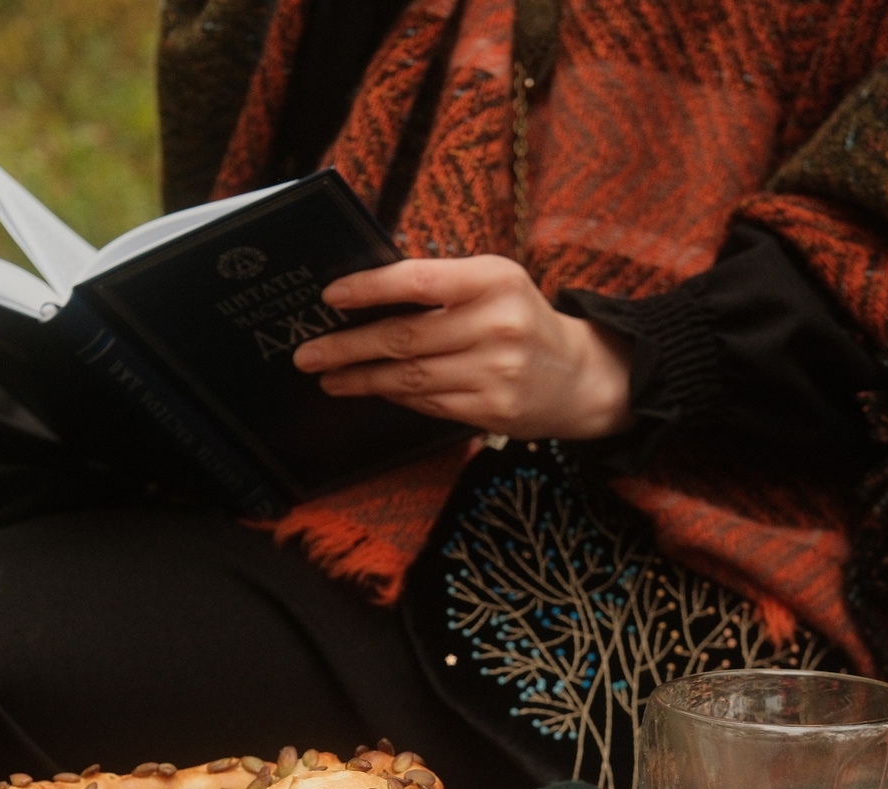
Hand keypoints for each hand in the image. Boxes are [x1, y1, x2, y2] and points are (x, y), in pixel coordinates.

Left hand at [292, 256, 634, 439]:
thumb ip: (440, 284)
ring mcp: (496, 372)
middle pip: (405, 336)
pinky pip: (427, 402)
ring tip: (328, 376)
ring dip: (362, 378)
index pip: (419, 280)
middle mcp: (498, 324)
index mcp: (494, 280)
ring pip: (410, 376)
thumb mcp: (493, 283)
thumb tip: (364, 296)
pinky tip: (372, 389)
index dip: (370, 288)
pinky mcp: (492, 410)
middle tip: (307, 354)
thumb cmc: (521, 319)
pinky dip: (395, 395)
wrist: (580, 376)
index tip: (330, 297)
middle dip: (348, 346)